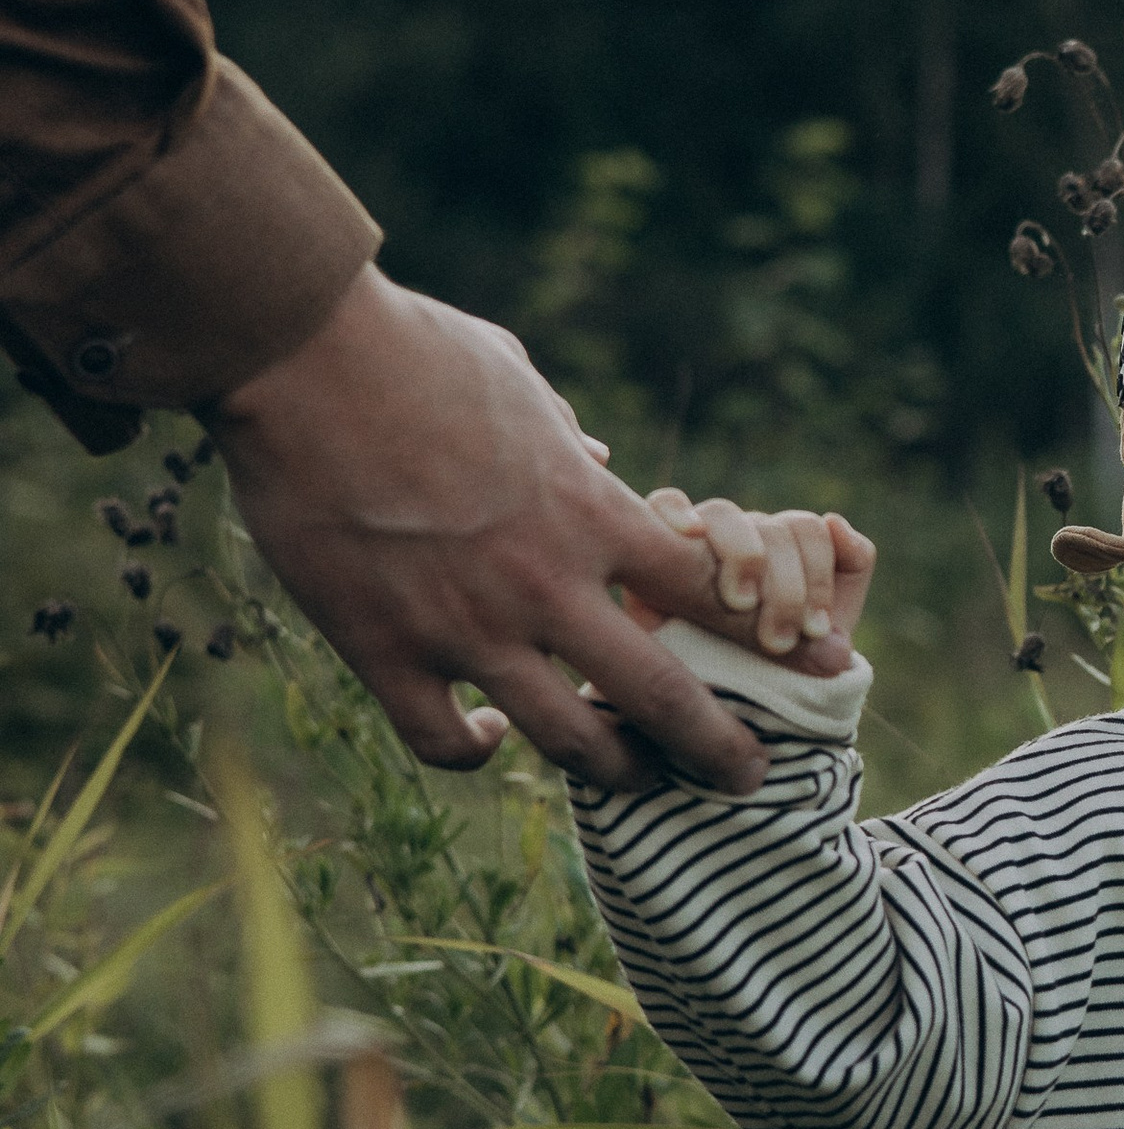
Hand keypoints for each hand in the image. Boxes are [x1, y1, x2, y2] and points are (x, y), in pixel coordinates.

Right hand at [208, 268, 786, 793]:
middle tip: (747, 776)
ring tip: (635, 780)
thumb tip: (600, 454)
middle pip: (662, 695)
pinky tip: (488, 732)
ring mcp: (465, 628)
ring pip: (568, 741)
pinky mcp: (384, 652)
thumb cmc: (411, 348)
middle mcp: (544, 584)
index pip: (714, 591)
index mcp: (591, 511)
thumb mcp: (516, 380)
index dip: (772, 636)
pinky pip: (444, 743)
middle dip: (718, 748)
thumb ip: (566, 435)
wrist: (301, 359)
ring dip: (614, 771)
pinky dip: (476, 748)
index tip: (816, 663)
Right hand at [628, 494, 875, 668]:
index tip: (814, 632)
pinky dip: (676, 509)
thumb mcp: (827, 627)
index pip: (806, 530)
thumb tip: (837, 522)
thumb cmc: (776, 666)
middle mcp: (740, 535)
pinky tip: (691, 532)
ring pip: (725, 514)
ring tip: (741, 605)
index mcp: (782, 544)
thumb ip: (850, 567)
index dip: (817, 577)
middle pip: (770, 528)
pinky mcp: (649, 552)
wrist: (725, 712)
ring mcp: (695, 539)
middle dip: (785, 588)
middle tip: (778, 641)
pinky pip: (661, 505)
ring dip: (744, 558)